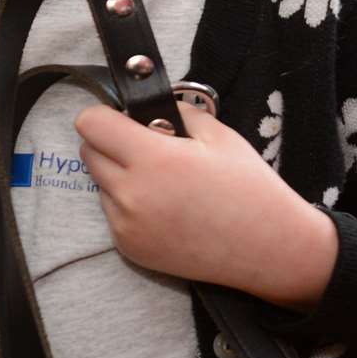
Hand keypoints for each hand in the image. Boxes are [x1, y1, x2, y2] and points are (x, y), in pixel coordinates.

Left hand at [74, 102, 336, 311]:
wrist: (268, 250)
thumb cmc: (248, 188)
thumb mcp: (219, 134)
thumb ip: (176, 113)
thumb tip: (148, 107)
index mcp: (153, 160)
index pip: (90, 123)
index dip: (105, 114)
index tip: (124, 118)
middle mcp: (131, 195)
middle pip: (88, 152)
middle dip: (111, 143)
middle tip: (148, 148)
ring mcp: (127, 227)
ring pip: (100, 184)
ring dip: (119, 176)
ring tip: (164, 184)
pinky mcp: (129, 249)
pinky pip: (112, 214)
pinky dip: (129, 206)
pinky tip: (166, 210)